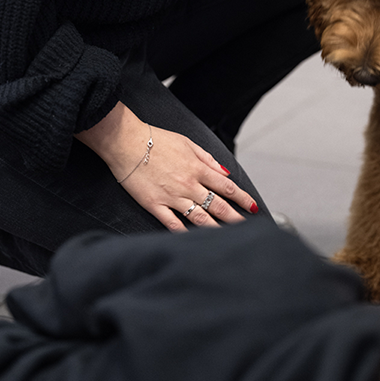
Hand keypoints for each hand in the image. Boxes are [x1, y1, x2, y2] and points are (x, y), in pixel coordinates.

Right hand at [76, 102, 258, 230]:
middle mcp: (188, 185)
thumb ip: (208, 159)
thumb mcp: (188, 143)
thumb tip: (225, 172)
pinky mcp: (154, 205)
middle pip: (218, 206)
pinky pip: (172, 224)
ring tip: (227, 238)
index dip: (243, 199)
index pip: (228, 187)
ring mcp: (172, 197)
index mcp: (198, 169)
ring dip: (215, 229)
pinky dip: (184, 233)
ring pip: (199, 218)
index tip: (253, 207)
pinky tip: (194, 240)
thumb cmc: (156, 140)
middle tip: (247, 228)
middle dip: (235, 218)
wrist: (126, 142)